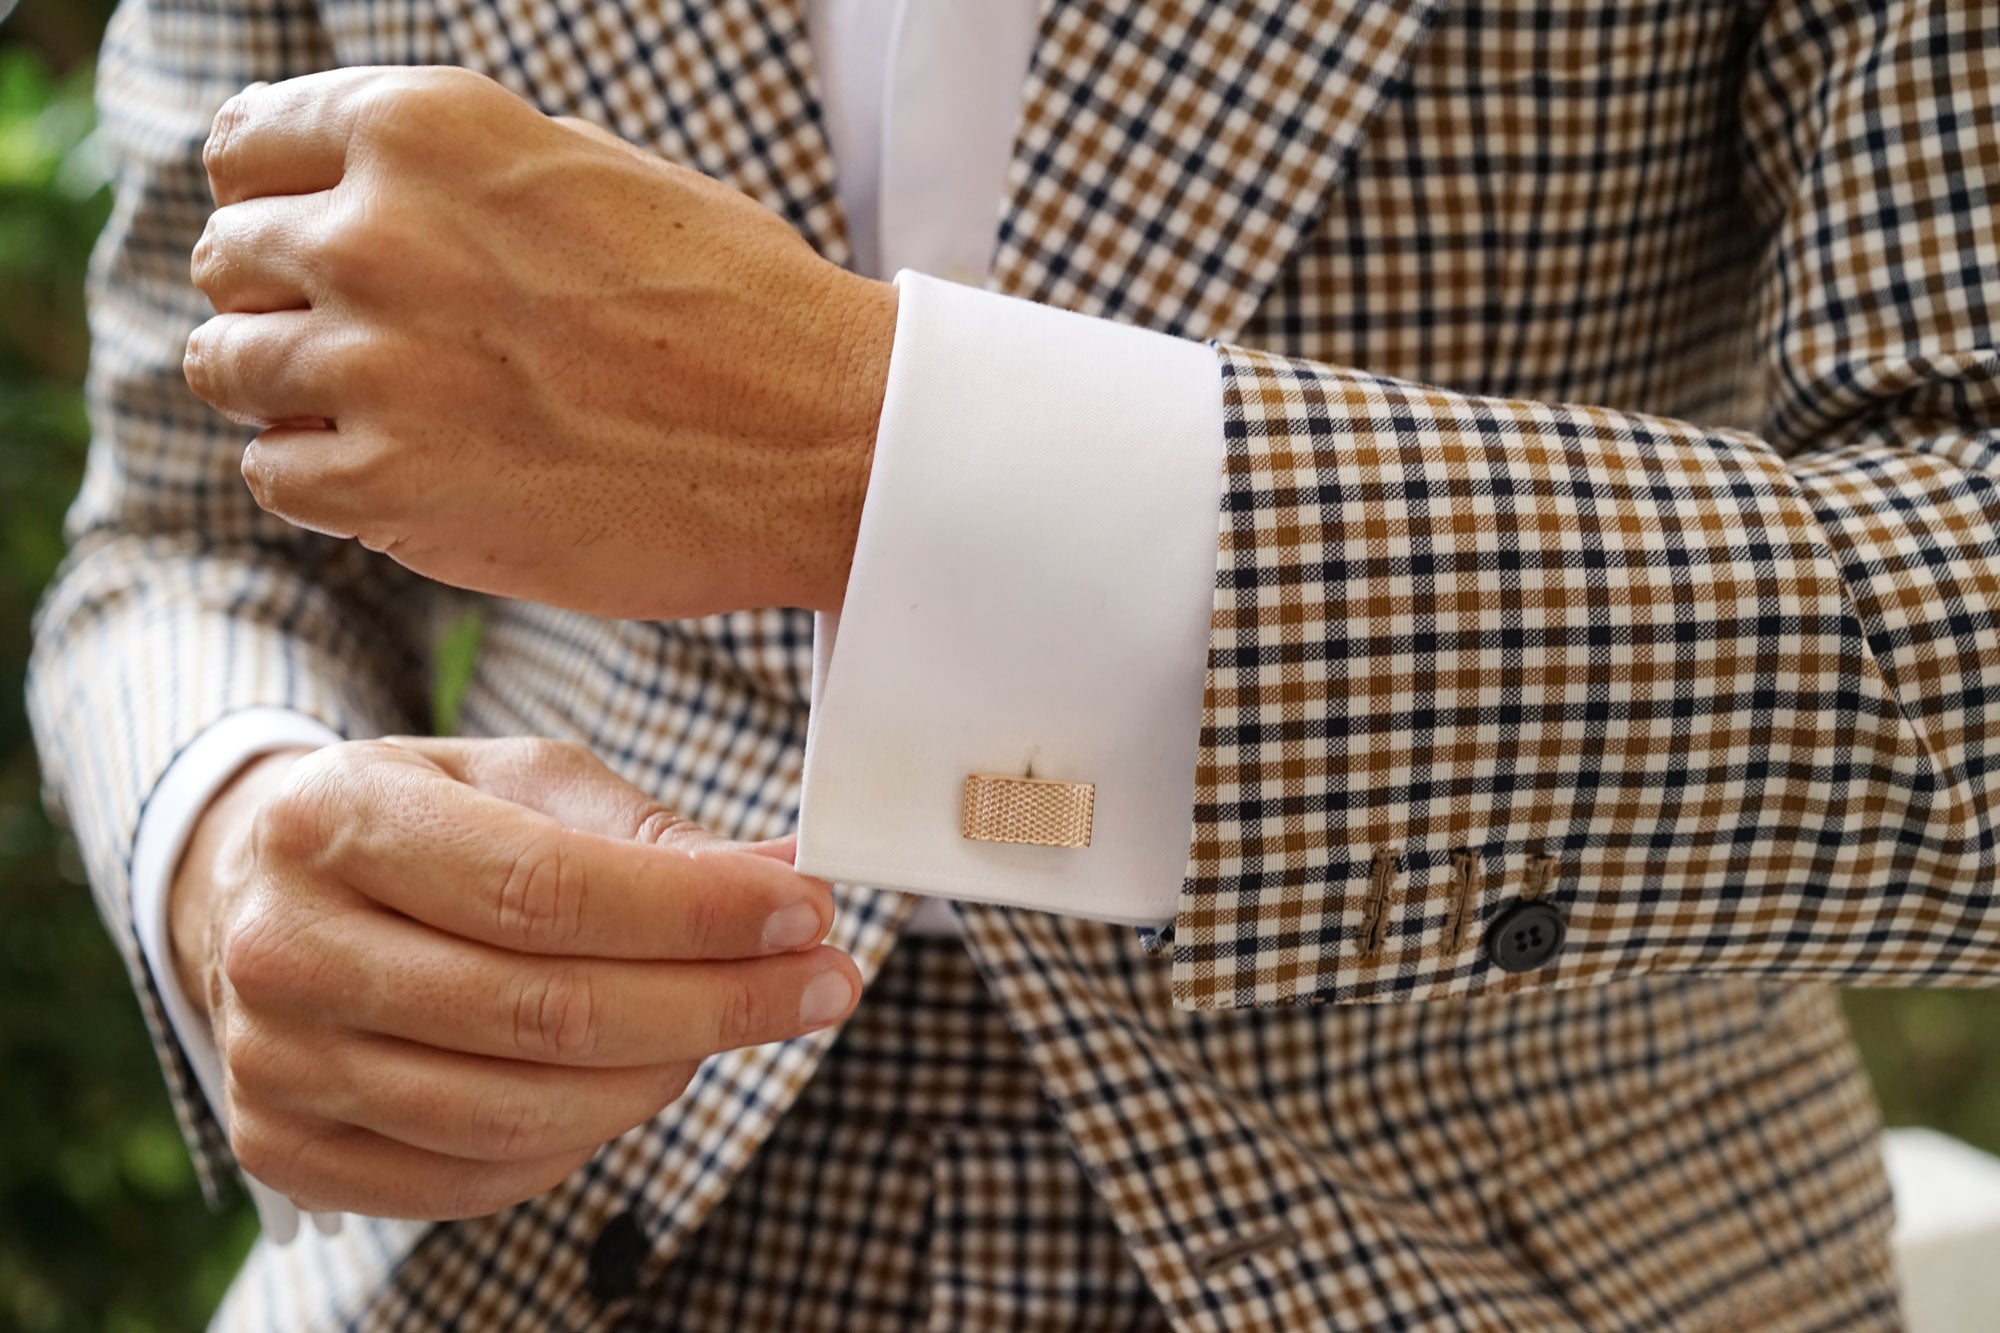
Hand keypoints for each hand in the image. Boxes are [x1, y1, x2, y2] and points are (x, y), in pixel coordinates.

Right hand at [168, 736, 859, 1219]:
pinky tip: (640, 1078)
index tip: (807, 913)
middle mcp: (288, 947)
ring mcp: (277, 1063)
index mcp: (340, 819)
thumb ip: (648, 833)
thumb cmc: (423, 823)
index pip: (547, 890)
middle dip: (717, 1003)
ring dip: (667, 1075)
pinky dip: (586, 1137)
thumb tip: (780, 881)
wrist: (262, 894)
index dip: (695, 913)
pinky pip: (477, 1178)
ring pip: (521, 1112)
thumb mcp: (521, 781)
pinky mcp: (288, 1149)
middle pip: (545, 1013)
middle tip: (823, 983)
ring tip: (738, 1021)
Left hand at [183, 67, 895, 618]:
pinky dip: (324, 478)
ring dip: (290, 390)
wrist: (824, 438)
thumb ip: (453, 175)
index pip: (246, 147)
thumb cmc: (735, 305)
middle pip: (228, 259)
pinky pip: (275, 474)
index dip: (275, 199)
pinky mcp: (392, 485)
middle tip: (369, 342)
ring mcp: (375, 363)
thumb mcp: (589, 173)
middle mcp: (376, 232)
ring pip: (227, 367)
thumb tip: (352, 196)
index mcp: (426, 127)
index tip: (310, 244)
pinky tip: (404, 472)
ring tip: (384, 411)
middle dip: (282, 298)